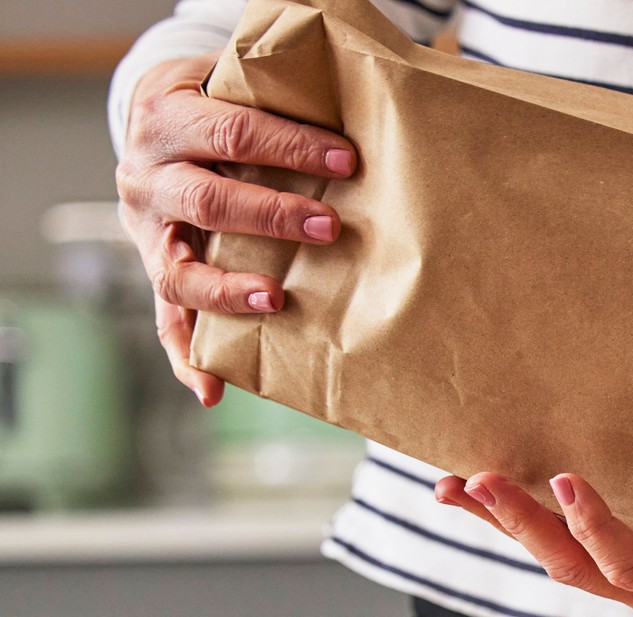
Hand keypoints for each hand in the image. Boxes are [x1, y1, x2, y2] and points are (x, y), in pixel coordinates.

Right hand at [116, 53, 357, 406]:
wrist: (152, 115)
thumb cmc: (216, 103)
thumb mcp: (232, 85)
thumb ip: (278, 100)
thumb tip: (363, 117)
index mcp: (167, 120)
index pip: (230, 134)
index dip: (288, 147)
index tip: (345, 161)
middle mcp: (146, 178)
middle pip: (206, 202)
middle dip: (271, 216)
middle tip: (328, 227)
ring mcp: (146, 231)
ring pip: (177, 270)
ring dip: (229, 291)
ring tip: (274, 300)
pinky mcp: (156, 271)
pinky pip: (165, 321)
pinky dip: (186, 358)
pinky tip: (212, 390)